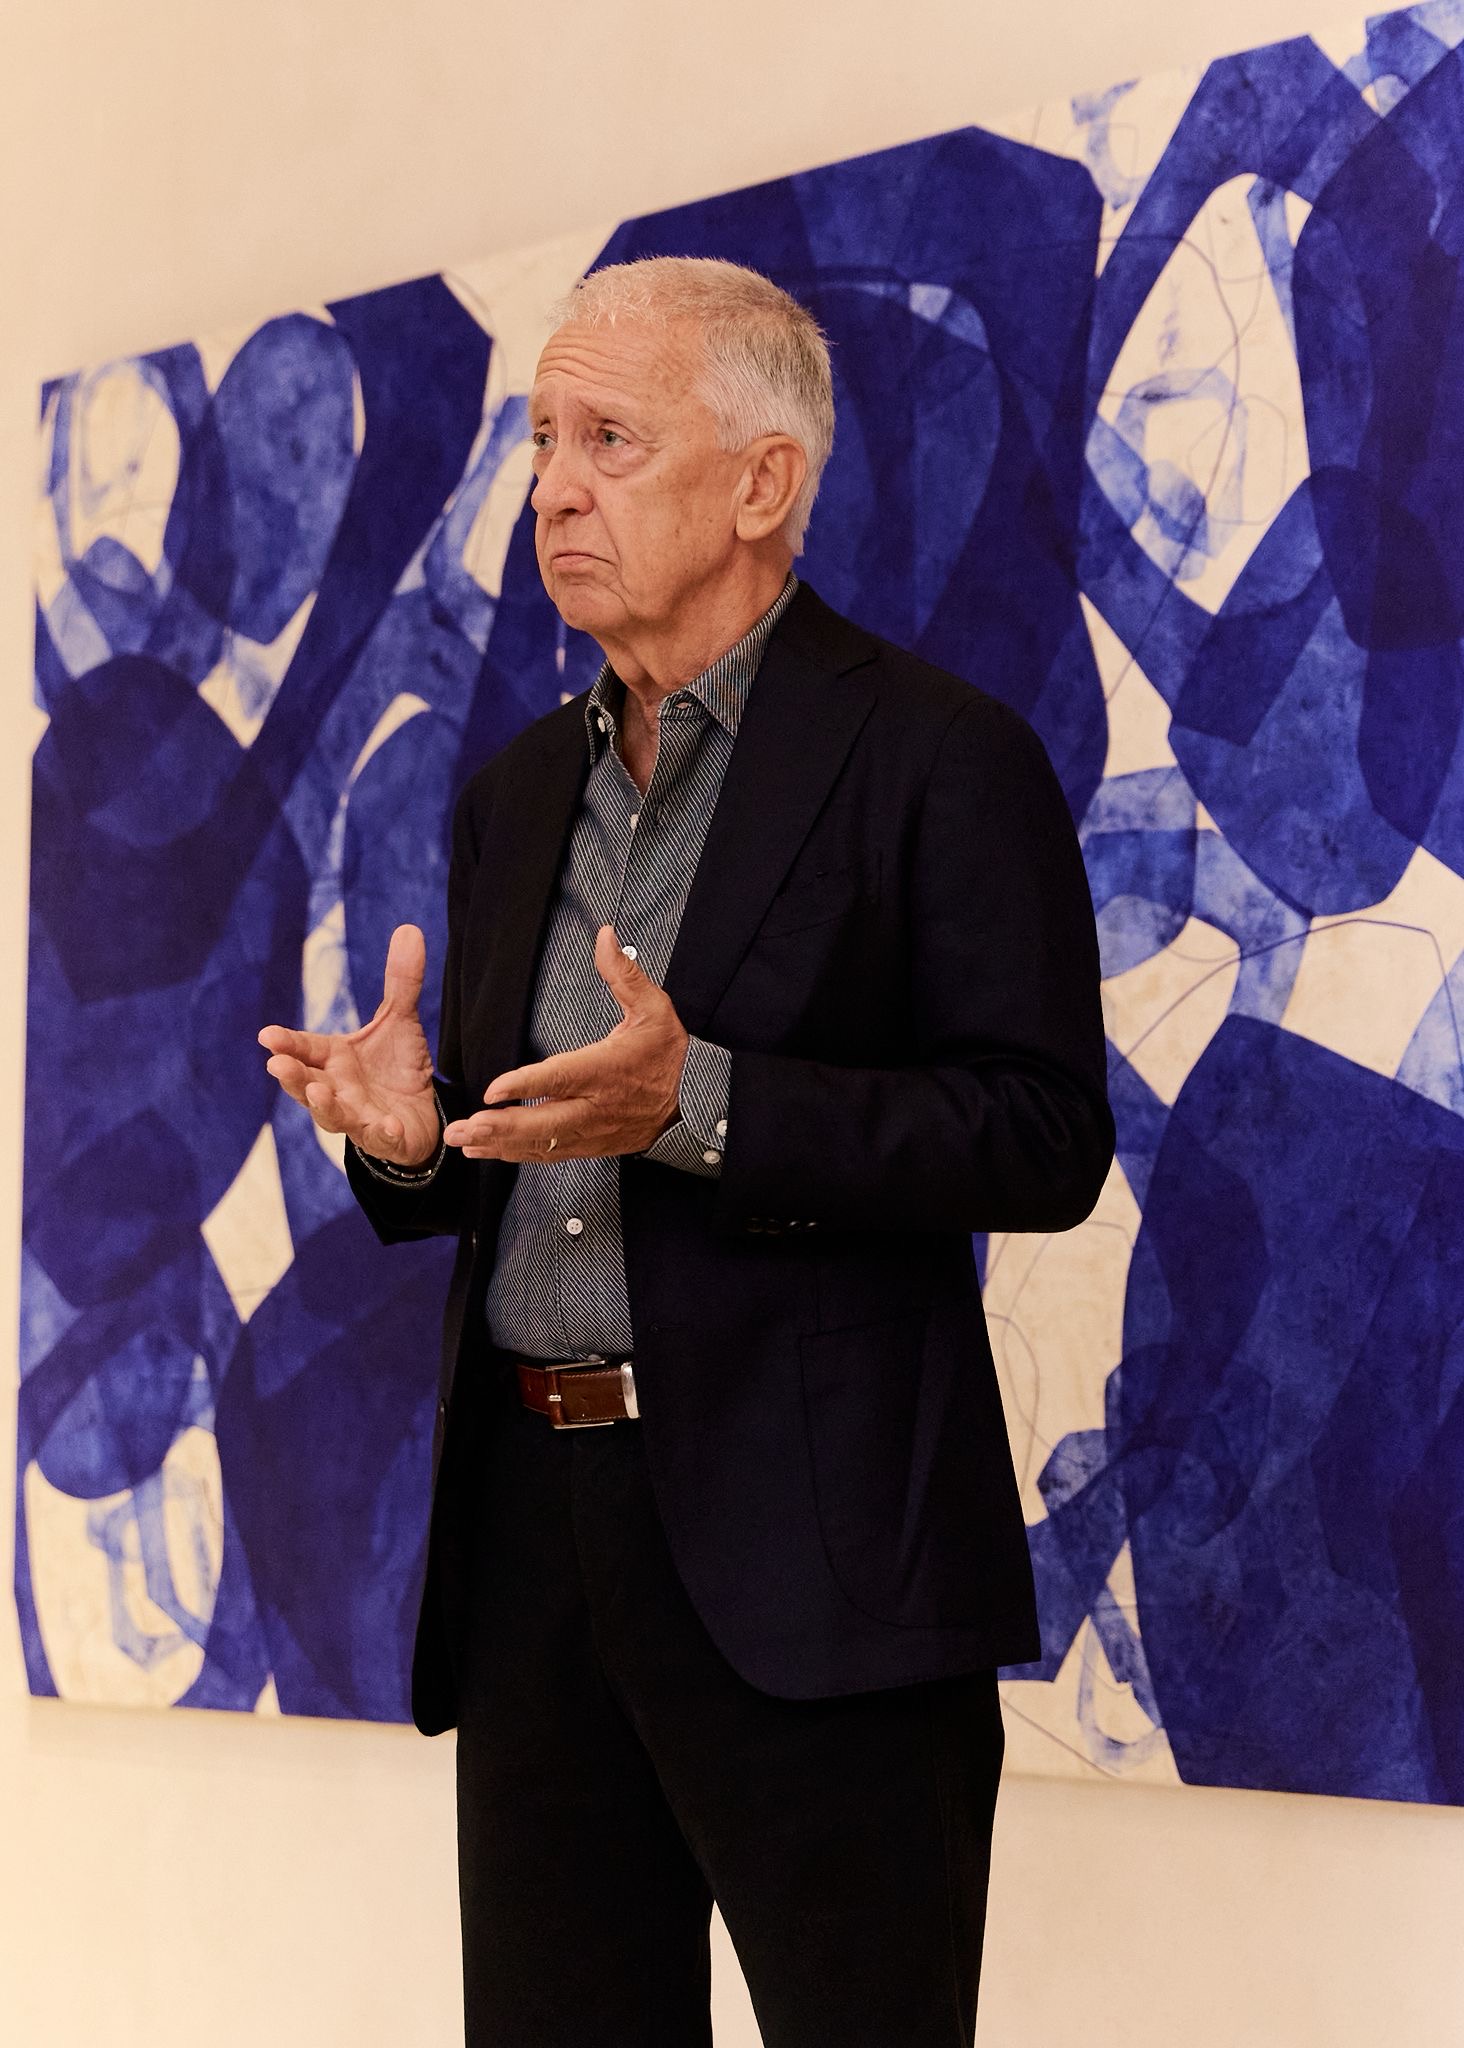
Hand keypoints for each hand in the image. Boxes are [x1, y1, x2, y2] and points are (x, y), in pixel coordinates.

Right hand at [257, 924, 440, 1165]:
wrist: (421, 1113)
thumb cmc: (396, 1067)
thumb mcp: (399, 1021)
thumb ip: (400, 981)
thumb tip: (410, 929)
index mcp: (333, 1059)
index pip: (304, 1049)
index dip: (287, 1044)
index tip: (266, 1035)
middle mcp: (336, 1089)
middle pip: (306, 1085)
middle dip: (292, 1077)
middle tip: (278, 1065)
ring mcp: (357, 1117)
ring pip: (332, 1116)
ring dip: (324, 1106)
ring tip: (318, 1093)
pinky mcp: (384, 1138)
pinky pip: (380, 1138)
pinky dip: (382, 1132)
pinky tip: (387, 1124)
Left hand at [444, 925, 688, 1160]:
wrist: (700, 1101)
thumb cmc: (671, 1053)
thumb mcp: (654, 1008)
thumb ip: (624, 974)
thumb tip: (605, 935)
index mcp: (608, 1069)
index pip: (563, 1077)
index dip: (527, 1084)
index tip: (494, 1090)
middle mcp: (598, 1106)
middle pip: (545, 1122)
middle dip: (502, 1127)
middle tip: (464, 1127)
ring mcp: (594, 1131)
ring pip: (543, 1143)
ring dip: (501, 1144)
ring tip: (464, 1142)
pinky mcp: (592, 1146)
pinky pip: (551, 1154)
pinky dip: (518, 1155)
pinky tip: (490, 1151)